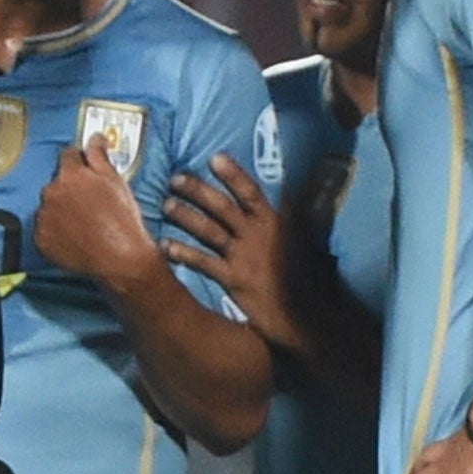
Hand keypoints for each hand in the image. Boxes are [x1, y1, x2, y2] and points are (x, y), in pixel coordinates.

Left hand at [33, 137, 159, 291]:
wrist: (121, 258)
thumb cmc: (123, 221)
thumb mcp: (116, 181)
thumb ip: (100, 155)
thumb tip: (95, 138)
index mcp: (71, 175)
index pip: (68, 155)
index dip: (80, 161)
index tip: (85, 169)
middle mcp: (52, 193)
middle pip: (57, 182)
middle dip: (70, 188)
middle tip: (90, 202)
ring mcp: (45, 217)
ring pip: (50, 205)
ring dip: (61, 209)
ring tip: (84, 221)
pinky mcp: (42, 239)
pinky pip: (45, 228)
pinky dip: (56, 230)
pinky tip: (75, 234)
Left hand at [161, 155, 307, 352]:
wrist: (306, 314)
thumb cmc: (308, 277)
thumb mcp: (306, 240)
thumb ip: (297, 215)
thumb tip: (299, 188)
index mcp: (275, 222)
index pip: (251, 192)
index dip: (233, 174)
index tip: (214, 158)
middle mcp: (257, 235)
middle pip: (222, 207)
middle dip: (198, 190)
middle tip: (176, 179)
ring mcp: (243, 257)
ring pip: (209, 230)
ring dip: (186, 216)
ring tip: (166, 205)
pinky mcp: (233, 280)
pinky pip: (203, 262)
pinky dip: (184, 254)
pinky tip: (165, 247)